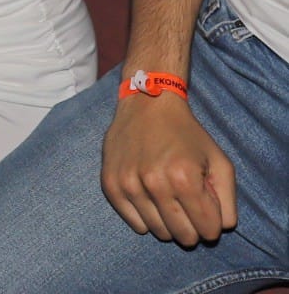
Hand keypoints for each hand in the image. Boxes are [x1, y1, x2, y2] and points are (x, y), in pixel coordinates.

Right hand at [101, 94, 236, 245]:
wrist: (147, 103)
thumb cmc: (186, 133)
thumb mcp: (219, 160)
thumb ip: (228, 199)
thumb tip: (221, 228)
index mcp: (184, 177)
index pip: (208, 230)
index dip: (211, 220)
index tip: (205, 202)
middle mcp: (155, 183)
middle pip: (184, 236)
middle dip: (192, 225)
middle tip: (188, 202)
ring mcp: (129, 184)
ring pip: (160, 233)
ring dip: (168, 221)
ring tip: (168, 195)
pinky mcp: (111, 184)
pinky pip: (136, 225)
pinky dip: (146, 218)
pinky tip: (150, 196)